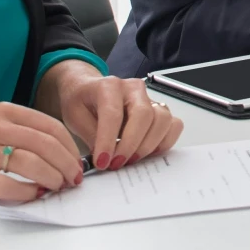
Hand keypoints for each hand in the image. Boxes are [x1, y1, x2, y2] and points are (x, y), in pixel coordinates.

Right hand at [0, 102, 85, 204]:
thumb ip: (17, 133)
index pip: (49, 126)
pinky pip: (5, 185)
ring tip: (58, 188)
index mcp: (1, 112)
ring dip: (51, 179)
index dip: (70, 147)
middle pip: (45, 145)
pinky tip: (32, 196)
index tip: (77, 162)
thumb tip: (54, 152)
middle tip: (74, 180)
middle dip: (67, 165)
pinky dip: (25, 193)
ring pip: (30, 164)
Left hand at [53, 69, 184, 171]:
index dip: (108, 141)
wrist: (88, 90)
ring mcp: (150, 98)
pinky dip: (164, 142)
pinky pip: (174, 125)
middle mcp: (134, 89)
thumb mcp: (75, 117)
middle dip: (131, 145)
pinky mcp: (160, 109)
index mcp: (109, 86)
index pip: (114, 114)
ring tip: (130, 159)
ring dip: (148, 145)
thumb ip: (91, 137)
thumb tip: (105, 159)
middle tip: (117, 163)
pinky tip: (147, 153)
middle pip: (144, 115)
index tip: (102, 162)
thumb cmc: (81, 102)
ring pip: (163, 120)